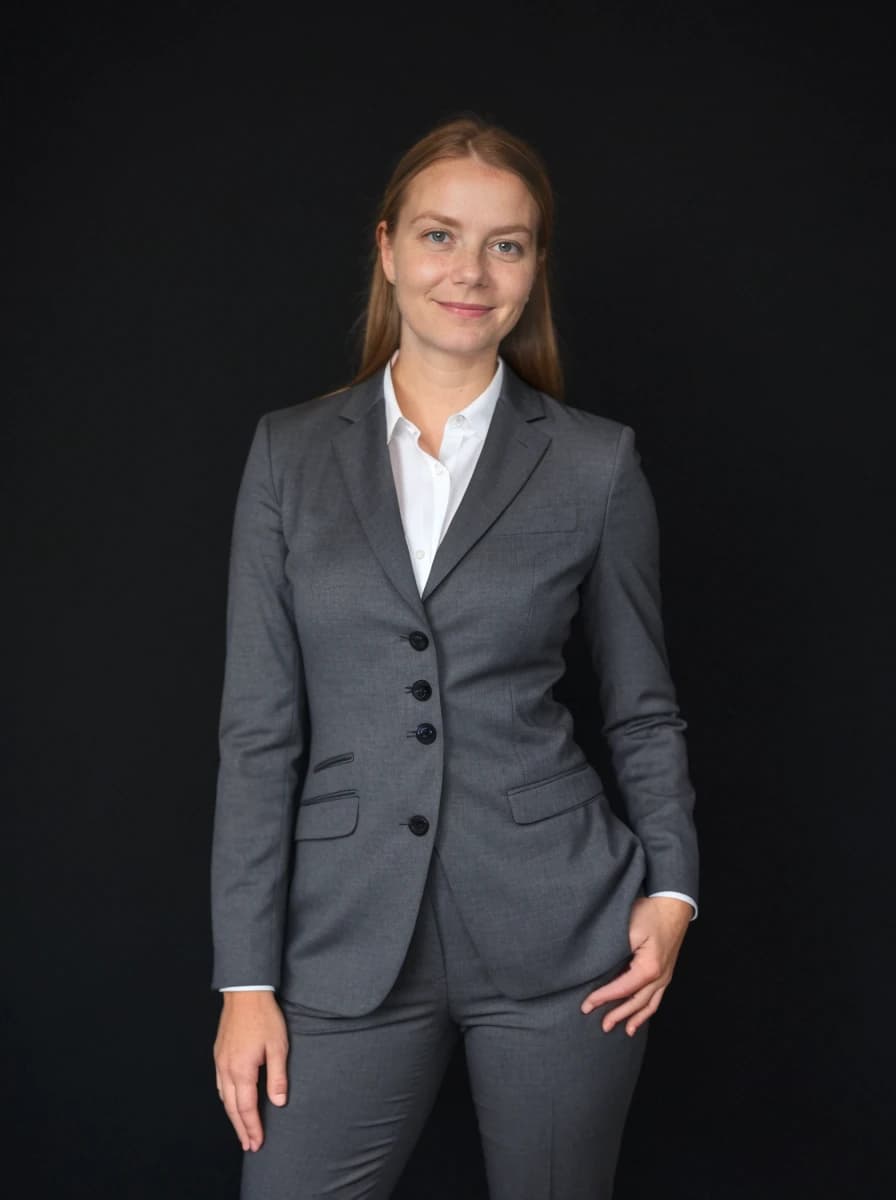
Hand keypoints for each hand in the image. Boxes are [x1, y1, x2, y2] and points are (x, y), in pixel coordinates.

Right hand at [213, 991, 288, 1151]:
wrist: (245, 992)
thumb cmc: (264, 1017)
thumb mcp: (278, 1046)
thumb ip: (278, 1077)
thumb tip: (279, 1103)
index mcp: (241, 1070)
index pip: (246, 1108)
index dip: (252, 1127)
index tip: (258, 1143)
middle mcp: (226, 1069)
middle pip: (232, 1108)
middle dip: (241, 1128)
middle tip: (249, 1146)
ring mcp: (220, 1061)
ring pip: (224, 1097)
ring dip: (233, 1116)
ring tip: (242, 1130)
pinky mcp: (219, 1054)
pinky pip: (220, 1084)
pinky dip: (226, 1099)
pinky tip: (231, 1102)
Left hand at [580, 896, 691, 1035]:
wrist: (673, 905)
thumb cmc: (650, 914)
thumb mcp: (629, 928)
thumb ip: (615, 950)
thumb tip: (597, 966)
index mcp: (649, 968)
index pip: (621, 989)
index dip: (603, 999)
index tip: (586, 1006)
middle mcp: (660, 977)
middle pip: (636, 1002)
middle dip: (617, 1015)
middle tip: (601, 1026)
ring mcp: (665, 976)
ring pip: (649, 1004)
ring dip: (634, 1018)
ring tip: (622, 1030)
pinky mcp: (666, 972)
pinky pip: (657, 998)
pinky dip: (647, 1010)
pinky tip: (639, 1018)